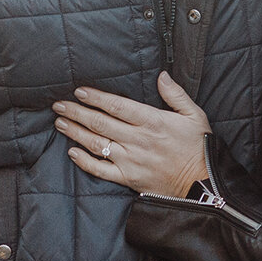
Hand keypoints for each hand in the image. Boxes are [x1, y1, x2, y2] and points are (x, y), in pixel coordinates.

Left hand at [53, 73, 211, 197]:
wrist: (203, 185)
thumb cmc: (199, 148)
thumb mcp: (194, 115)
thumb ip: (175, 94)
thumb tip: (162, 76)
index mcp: (153, 122)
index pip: (118, 106)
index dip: (96, 98)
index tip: (80, 91)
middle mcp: (138, 140)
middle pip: (101, 123)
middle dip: (77, 112)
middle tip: (59, 105)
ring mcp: (131, 161)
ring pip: (97, 144)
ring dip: (76, 132)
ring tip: (60, 122)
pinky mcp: (129, 178)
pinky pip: (101, 170)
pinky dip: (85, 161)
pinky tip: (72, 152)